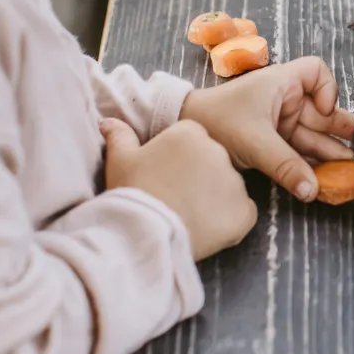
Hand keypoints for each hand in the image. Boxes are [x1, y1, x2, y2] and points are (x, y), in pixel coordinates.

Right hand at [102, 118, 257, 260]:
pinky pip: (243, 212)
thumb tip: (109, 123)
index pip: (192, 139)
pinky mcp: (244, 211)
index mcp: (190, 133)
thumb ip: (120, 137)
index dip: (179, 158)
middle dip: (199, 177)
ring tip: (189, 215)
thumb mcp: (119, 160)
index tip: (166, 175)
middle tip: (177, 197)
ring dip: (215, 198)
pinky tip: (208, 228)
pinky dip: (231, 220)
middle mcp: (219, 151)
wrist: (145, 231)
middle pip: (213, 161)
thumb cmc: (132, 191)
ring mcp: (235, 182)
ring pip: (228, 186)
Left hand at [179, 56, 353, 202]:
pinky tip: (328, 182)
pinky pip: (301, 154)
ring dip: (331, 156)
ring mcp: (282, 123)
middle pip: (324, 113)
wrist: (183, 133)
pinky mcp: (275, 144)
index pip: (317, 72)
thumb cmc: (215, 121)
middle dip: (342, 135)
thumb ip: (285, 165)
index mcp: (282, 83)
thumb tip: (312, 190)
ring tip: (353, 175)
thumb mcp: (253, 141)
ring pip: (316, 138)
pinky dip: (313, 167)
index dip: (328, 89)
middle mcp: (287, 101)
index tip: (325, 111)